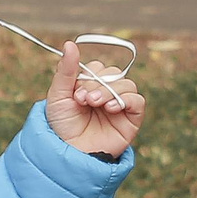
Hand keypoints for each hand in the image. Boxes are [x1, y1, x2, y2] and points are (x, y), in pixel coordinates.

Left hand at [46, 40, 143, 156]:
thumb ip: (66, 70)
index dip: (88, 75)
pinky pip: (137, 101)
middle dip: (97, 83)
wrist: (69, 153)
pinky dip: (126, 100)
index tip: (75, 92)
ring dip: (109, 91)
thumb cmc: (62, 127)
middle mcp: (107, 94)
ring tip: (94, 104)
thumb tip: (70, 44)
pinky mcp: (131, 119)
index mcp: (90, 86)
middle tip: (83, 100)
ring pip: (126, 84)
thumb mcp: (58, 95)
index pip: (97, 68)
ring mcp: (120, 106)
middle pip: (113, 74)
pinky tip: (110, 108)